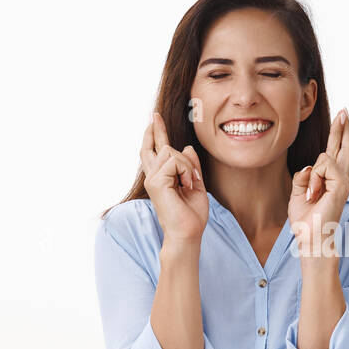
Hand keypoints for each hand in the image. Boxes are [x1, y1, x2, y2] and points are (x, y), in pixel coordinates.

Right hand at [140, 111, 207, 245]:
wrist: (187, 233)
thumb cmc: (191, 215)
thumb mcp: (196, 184)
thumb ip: (190, 166)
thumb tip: (187, 147)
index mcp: (161, 178)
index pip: (154, 151)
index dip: (154, 134)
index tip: (154, 117)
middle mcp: (153, 177)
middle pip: (155, 146)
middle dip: (158, 130)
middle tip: (155, 114)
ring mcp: (152, 179)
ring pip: (172, 151)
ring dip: (187, 165)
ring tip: (190, 183)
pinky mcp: (155, 182)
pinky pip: (175, 161)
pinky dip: (186, 171)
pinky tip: (187, 185)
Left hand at [289, 108, 348, 256]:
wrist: (311, 237)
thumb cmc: (305, 220)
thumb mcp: (297, 193)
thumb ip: (303, 177)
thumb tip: (310, 166)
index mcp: (332, 180)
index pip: (337, 153)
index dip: (339, 135)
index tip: (342, 118)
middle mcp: (342, 178)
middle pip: (344, 147)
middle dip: (342, 127)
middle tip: (345, 110)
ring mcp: (344, 180)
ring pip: (324, 158)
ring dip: (311, 177)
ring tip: (311, 196)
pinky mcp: (343, 183)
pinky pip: (323, 166)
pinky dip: (313, 180)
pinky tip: (313, 195)